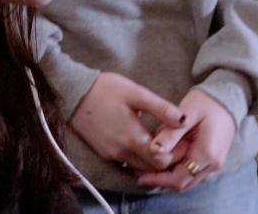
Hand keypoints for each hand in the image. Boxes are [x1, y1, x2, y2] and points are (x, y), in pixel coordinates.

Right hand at [70, 72, 185, 171]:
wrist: (73, 93)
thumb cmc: (105, 90)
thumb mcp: (136, 93)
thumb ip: (161, 108)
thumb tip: (184, 120)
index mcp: (132, 138)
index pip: (161, 161)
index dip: (176, 154)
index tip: (183, 141)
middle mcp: (122, 152)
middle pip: (152, 168)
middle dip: (166, 158)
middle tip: (176, 142)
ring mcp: (111, 154)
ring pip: (139, 167)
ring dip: (152, 160)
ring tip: (161, 141)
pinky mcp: (104, 152)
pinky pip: (127, 163)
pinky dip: (138, 159)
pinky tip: (143, 143)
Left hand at [137, 89, 236, 191]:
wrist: (229, 98)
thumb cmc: (207, 102)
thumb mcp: (187, 114)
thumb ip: (171, 133)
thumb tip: (153, 150)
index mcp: (206, 154)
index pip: (178, 179)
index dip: (157, 180)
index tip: (139, 175)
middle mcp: (212, 164)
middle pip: (182, 183)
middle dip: (160, 180)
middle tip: (140, 173)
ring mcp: (214, 164)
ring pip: (187, 180)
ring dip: (168, 176)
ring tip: (148, 167)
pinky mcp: (212, 160)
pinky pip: (191, 172)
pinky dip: (177, 170)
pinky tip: (164, 159)